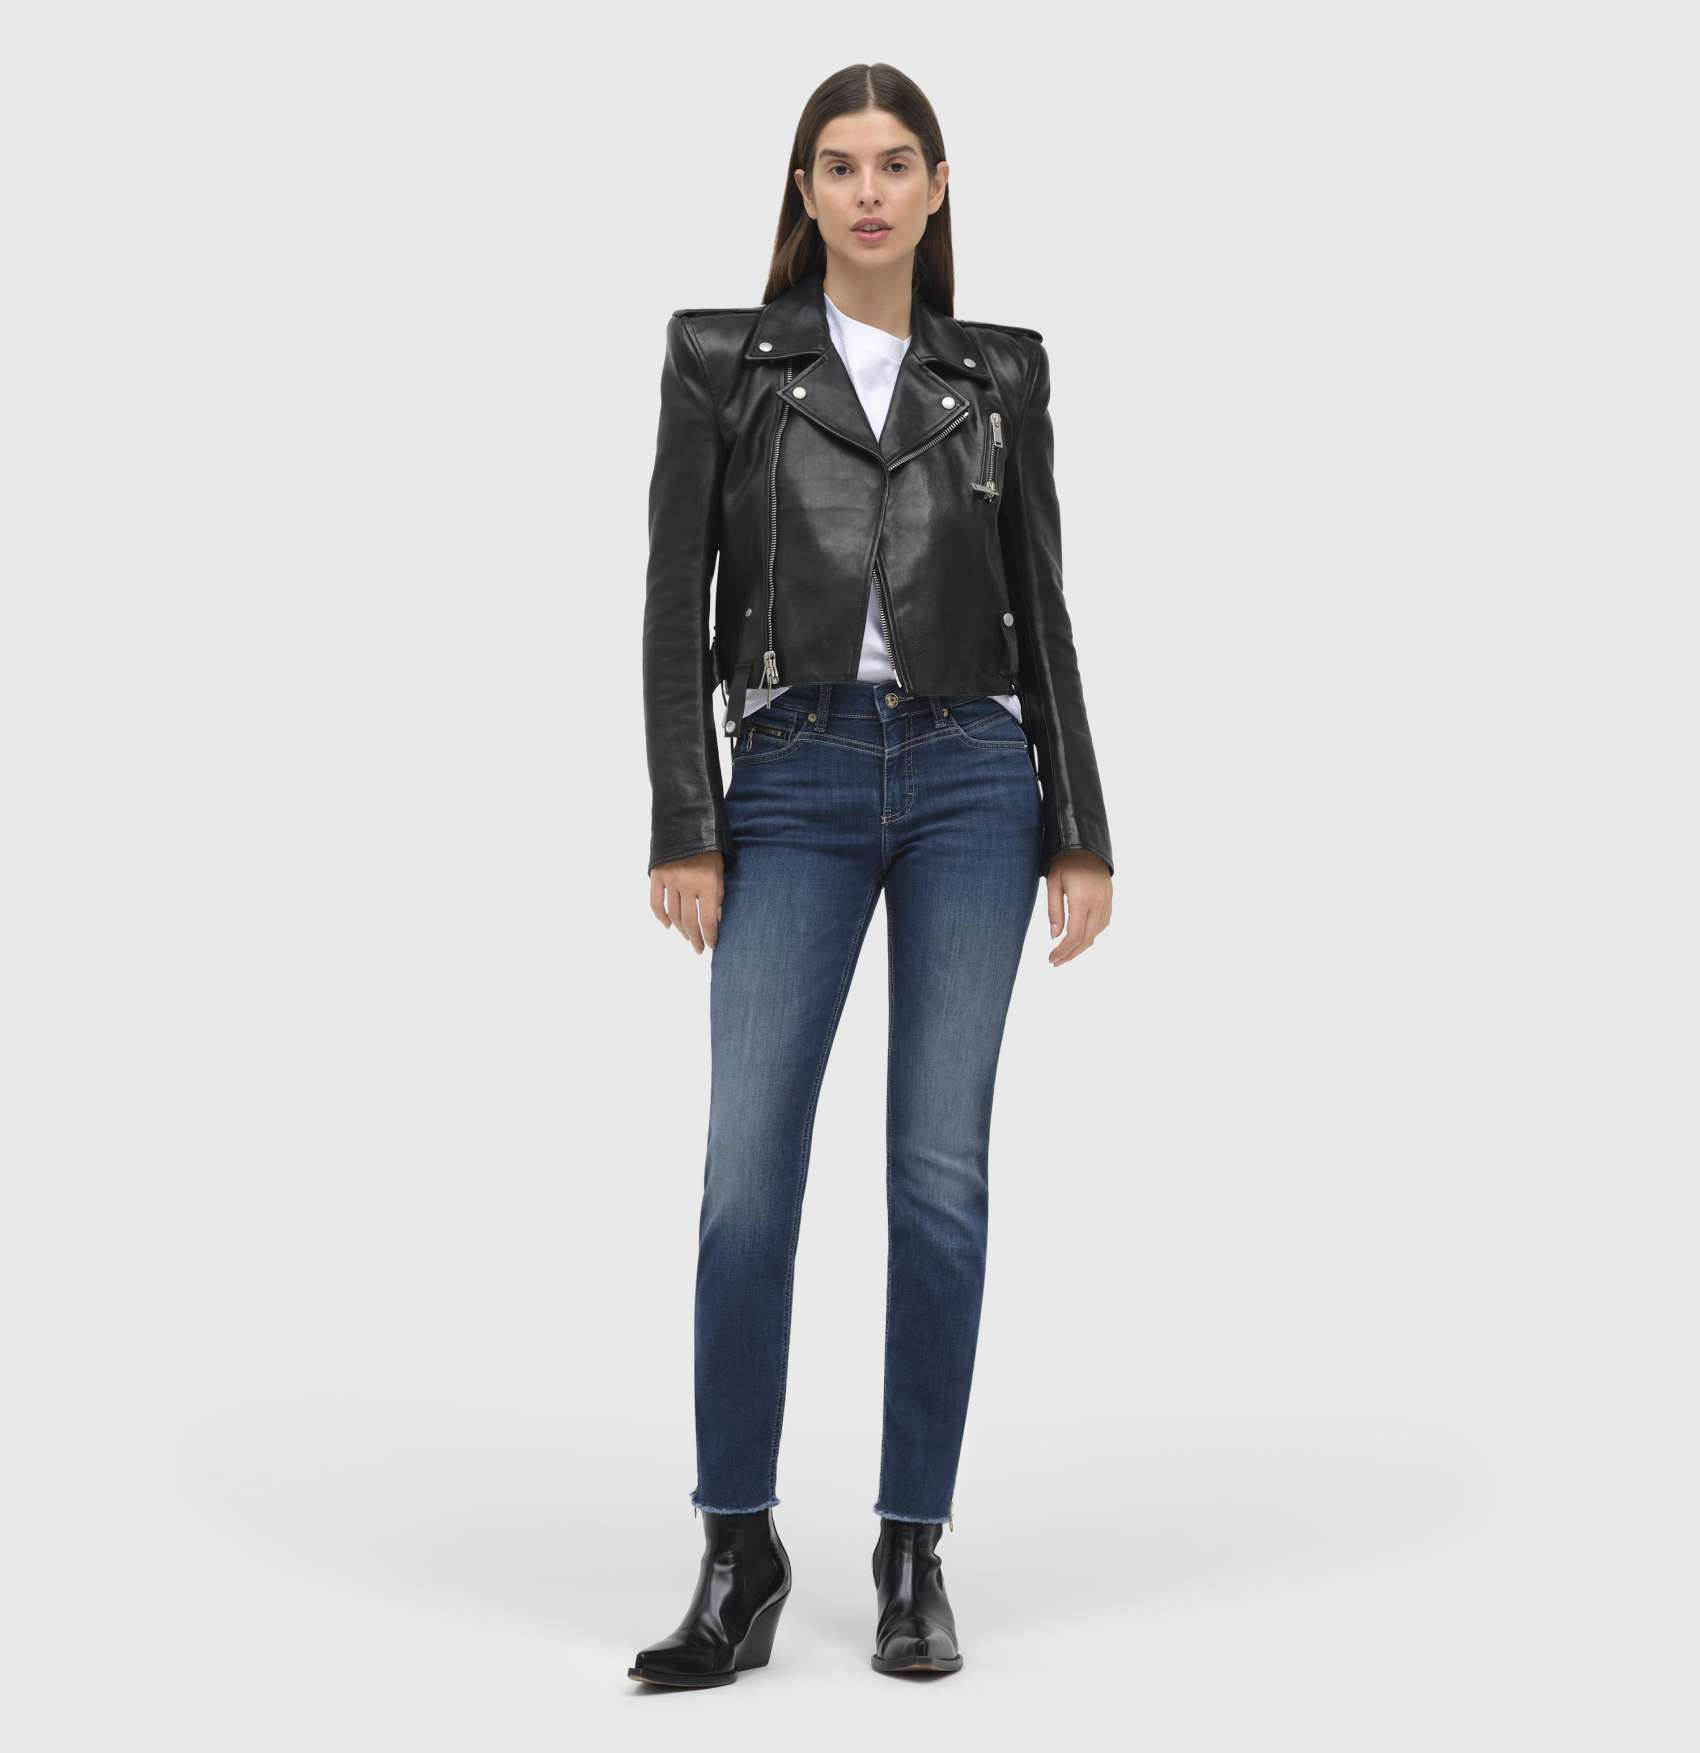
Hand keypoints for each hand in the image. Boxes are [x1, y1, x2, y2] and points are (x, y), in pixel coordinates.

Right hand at [649, 851, 724, 953]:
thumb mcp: (721, 869)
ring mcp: (670, 880)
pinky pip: (656, 902)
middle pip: (690, 921)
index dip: (710, 936)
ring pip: (673, 914)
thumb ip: (718, 894)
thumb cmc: (710, 846)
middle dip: (695, 938)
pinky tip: (668, 925)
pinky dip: (661, 916)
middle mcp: (688, 885)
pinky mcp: (656, 875)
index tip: (712, 945)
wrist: (687, 821)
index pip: (708, 920)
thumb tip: (716, 918)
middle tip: (698, 948)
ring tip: (687, 936)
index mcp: (707, 884)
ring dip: (680, 929)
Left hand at [1045, 851, 1111, 965]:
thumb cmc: (1065, 861)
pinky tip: (1081, 938)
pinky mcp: (1109, 899)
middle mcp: (1098, 903)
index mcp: (1082, 900)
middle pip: (1086, 938)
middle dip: (1071, 953)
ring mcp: (1106, 901)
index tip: (1052, 959)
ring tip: (1066, 954)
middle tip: (1056, 962)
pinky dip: (1091, 934)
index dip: (1063, 950)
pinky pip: (1103, 923)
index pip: (1074, 935)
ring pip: (1096, 933)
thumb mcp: (1053, 883)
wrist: (1086, 844)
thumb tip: (1054, 936)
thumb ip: (1054, 910)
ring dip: (1081, 946)